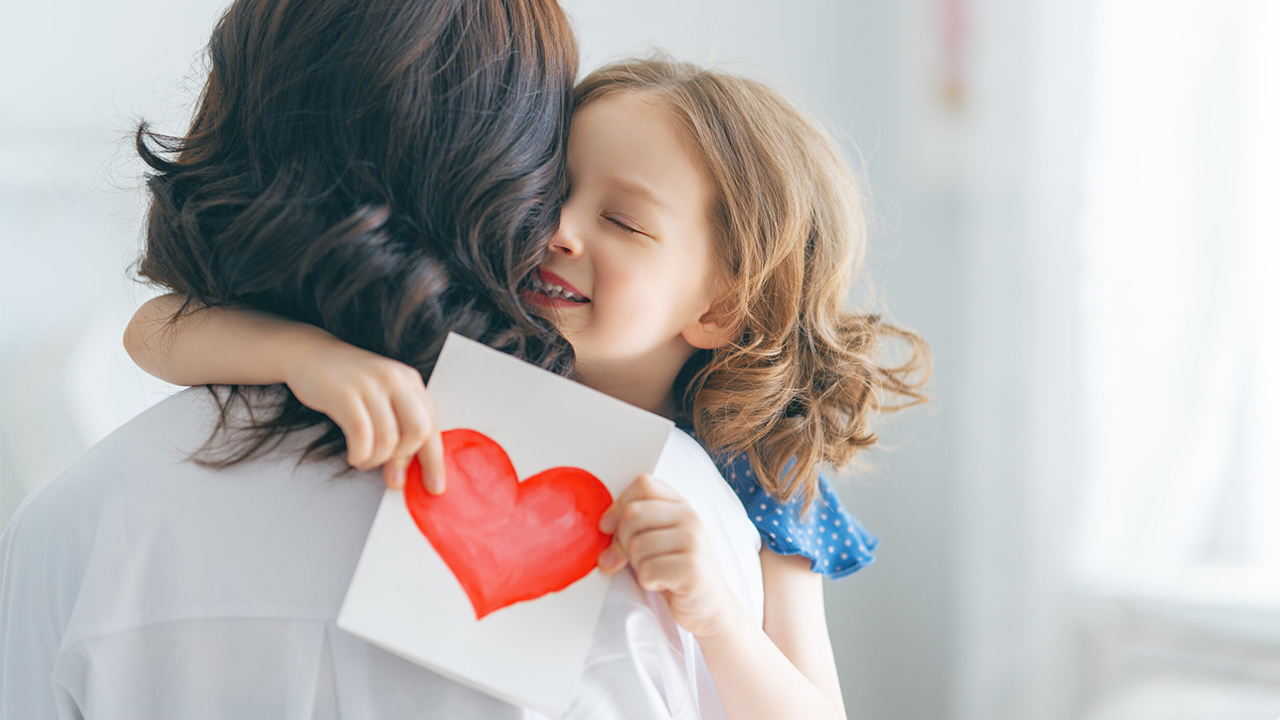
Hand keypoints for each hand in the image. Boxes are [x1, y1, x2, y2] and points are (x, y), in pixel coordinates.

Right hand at [281, 333, 444, 492]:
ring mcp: (370, 385)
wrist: (310, 355)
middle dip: (404, 460)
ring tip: (364, 460)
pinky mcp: (345, 394)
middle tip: (391, 473)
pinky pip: (362, 437)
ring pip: (389, 439)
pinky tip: (354, 456)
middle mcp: (395, 380)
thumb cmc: (349, 384)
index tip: (435, 487)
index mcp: (411, 382)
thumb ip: (399, 427)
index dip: (434, 460)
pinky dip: (360, 455)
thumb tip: (405, 472)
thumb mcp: (382, 398)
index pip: (431, 426)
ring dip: (376, 460)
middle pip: (417, 431)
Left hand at [597, 474, 735, 638]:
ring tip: (656, 571)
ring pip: (636, 546)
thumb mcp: (658, 539)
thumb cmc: (677, 570)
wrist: (710, 605)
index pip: (643, 483)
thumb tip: (602, 530)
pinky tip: (664, 583)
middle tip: (631, 558)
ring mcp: (693, 541)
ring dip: (637, 566)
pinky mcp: (691, 568)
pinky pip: (646, 570)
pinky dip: (648, 582)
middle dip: (622, 541)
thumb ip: (634, 526)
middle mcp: (690, 518)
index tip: (608, 527)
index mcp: (680, 505)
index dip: (618, 504)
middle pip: (633, 514)